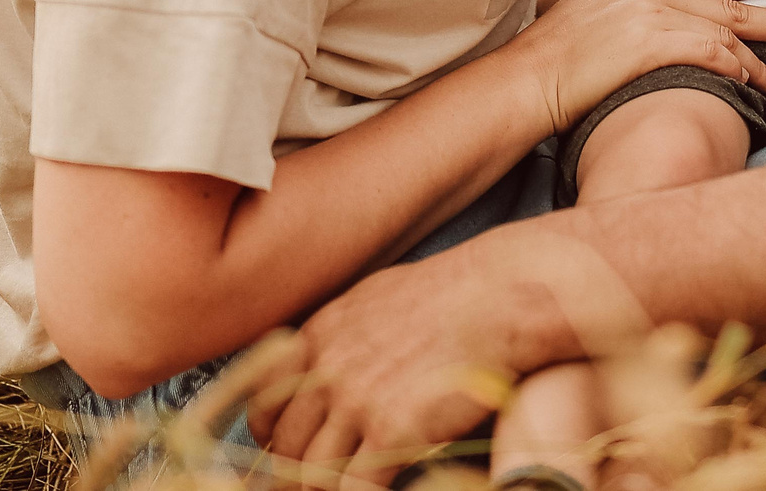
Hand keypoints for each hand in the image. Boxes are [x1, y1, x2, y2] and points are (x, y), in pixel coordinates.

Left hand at [250, 234, 571, 478]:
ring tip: (338, 489)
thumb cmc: (455, 294)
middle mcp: (328, 368)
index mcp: (321, 334)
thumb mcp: (379, 298)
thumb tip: (329, 362)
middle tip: (306, 484)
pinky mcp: (392, 431)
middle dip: (291, 473)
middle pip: (285, 444)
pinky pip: (353, 487)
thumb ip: (343, 334)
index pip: (264, 400)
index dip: (272, 435)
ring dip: (322, 488)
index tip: (285, 451)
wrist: (501, 297)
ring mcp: (357, 401)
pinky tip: (375, 489)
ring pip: (312, 472)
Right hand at [512, 0, 765, 131]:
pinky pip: (708, 54)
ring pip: (726, 33)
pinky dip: (734, 68)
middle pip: (732, 0)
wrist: (528, 77)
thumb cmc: (558, 49)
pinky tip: (749, 83)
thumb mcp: (594, 0)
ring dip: (759, 60)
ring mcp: (652, 15)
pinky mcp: (649, 45)